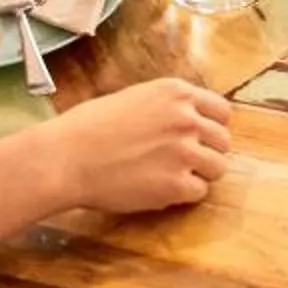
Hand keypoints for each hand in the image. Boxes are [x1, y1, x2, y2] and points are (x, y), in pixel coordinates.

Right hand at [31, 78, 233, 215]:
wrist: (64, 158)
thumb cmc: (86, 128)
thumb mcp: (133, 98)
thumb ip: (166, 107)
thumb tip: (188, 118)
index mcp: (176, 92)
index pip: (222, 111)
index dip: (212, 127)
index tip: (201, 138)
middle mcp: (186, 118)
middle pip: (223, 141)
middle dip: (206, 152)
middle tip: (181, 162)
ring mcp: (184, 151)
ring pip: (218, 168)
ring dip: (199, 175)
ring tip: (170, 177)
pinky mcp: (177, 183)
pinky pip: (199, 192)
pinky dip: (183, 195)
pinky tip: (159, 190)